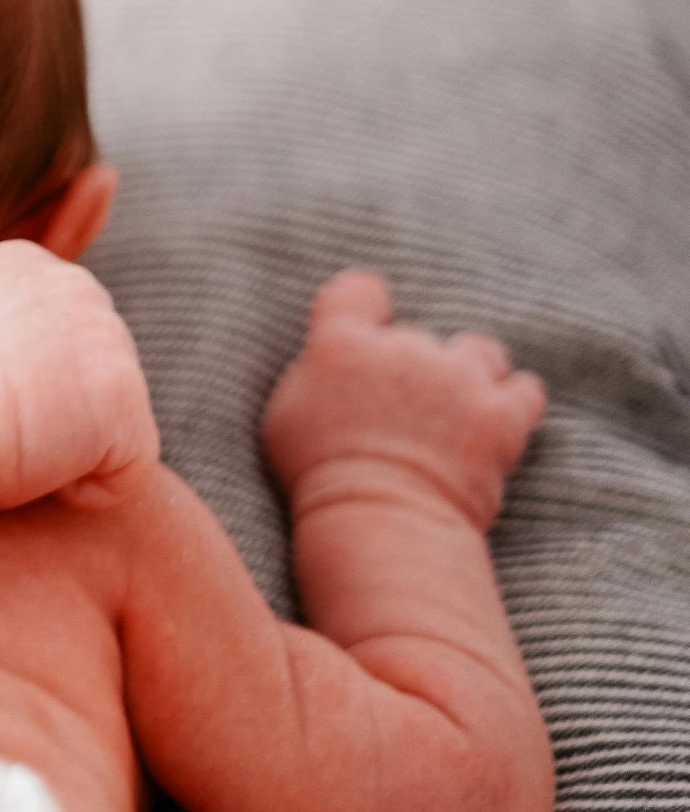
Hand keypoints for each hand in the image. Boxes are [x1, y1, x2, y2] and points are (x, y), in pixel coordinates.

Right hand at [0, 240, 159, 509]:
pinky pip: (124, 471)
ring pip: (110, 421)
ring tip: (4, 447)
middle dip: (54, 410)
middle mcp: (80, 289)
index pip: (56, 335)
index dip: (23, 383)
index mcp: (30, 265)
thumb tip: (6, 357)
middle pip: (92, 373)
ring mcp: (111, 345)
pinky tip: (26, 472)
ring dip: (65, 447)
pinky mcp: (126, 407)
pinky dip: (80, 491)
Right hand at [262, 271, 546, 529]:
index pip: (358, 291)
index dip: (364, 307)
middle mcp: (404, 347)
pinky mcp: (502, 414)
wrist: (379, 519)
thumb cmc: (319, 476)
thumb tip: (337, 359)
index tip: (366, 331)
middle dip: (411, 366)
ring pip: (478, 352)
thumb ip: (316, 371)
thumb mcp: (286, 413)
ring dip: (469, 374)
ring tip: (455, 411)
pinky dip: (513, 402)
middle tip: (400, 411)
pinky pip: (525, 389)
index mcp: (342, 342)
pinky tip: (498, 420)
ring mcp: (458, 378)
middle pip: (417, 335)